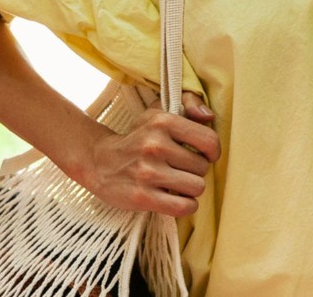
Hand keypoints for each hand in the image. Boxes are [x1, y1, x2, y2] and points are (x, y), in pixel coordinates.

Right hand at [83, 91, 219, 215]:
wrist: (99, 161)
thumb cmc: (137, 137)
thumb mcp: (157, 113)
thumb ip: (188, 104)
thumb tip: (208, 115)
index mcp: (162, 122)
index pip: (208, 140)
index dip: (213, 151)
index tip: (206, 155)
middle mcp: (155, 145)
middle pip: (203, 167)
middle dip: (196, 171)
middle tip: (182, 169)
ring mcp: (148, 173)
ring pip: (197, 187)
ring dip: (191, 189)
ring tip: (178, 183)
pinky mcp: (142, 197)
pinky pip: (183, 207)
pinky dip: (186, 206)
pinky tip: (176, 199)